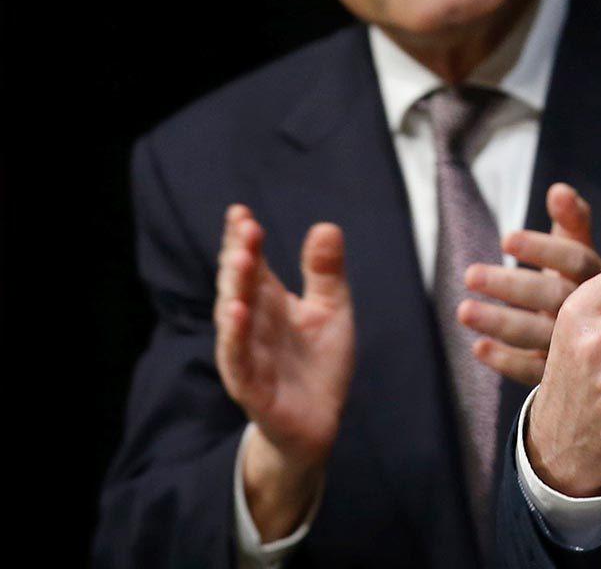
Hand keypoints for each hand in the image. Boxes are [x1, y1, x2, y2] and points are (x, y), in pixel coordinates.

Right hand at [215, 205, 354, 540]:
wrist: (318, 423)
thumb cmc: (319, 363)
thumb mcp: (331, 309)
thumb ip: (326, 272)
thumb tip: (326, 226)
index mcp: (269, 301)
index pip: (252, 264)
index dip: (243, 239)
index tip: (240, 212)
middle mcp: (252, 323)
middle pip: (240, 284)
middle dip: (240, 255)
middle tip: (246, 227)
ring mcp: (248, 354)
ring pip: (234, 318)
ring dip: (235, 289)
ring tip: (241, 260)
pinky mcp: (252, 386)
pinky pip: (238, 359)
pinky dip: (235, 337)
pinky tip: (236, 313)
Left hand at [459, 183, 600, 384]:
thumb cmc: (591, 290)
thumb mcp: (587, 256)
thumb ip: (573, 222)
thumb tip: (559, 190)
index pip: (575, 261)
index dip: (543, 249)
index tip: (507, 238)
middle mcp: (592, 313)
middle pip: (553, 297)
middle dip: (511, 286)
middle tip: (471, 273)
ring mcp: (576, 347)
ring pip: (537, 336)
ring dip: (500, 323)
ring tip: (463, 311)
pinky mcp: (560, 375)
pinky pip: (532, 373)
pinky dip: (505, 361)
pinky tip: (478, 348)